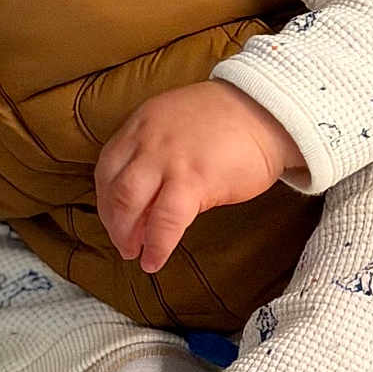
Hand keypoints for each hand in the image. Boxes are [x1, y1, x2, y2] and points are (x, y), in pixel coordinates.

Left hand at [95, 79, 304, 276]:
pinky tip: (155, 259)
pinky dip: (156, 245)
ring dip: (126, 235)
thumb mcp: (177, 123)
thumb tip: (145, 197)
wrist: (267, 111)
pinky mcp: (193, 180)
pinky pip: (165, 221)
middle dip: (112, 222)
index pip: (107, 165)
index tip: (112, 217)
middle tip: (123, 242)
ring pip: (129, 204)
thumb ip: (155, 150)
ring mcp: (168, 159)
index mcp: (142, 123)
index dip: (105, 198)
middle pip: (113, 187)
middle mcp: (148, 140)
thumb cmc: (229, 121)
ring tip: (136, 253)